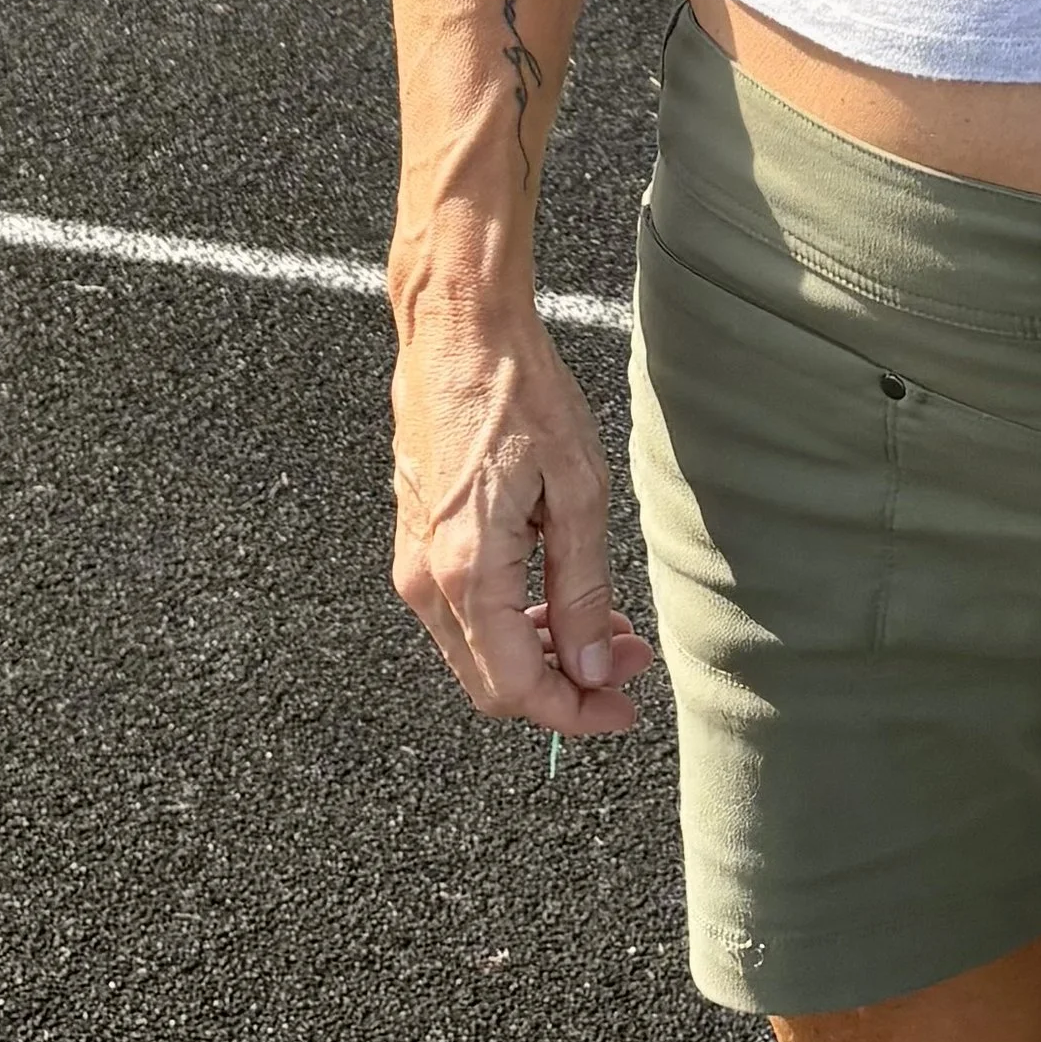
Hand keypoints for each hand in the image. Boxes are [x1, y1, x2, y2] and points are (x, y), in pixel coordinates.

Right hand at [391, 300, 656, 738]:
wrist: (457, 329)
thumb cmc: (520, 393)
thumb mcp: (577, 491)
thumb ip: (583, 589)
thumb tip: (591, 667)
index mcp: (467, 573)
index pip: (516, 687)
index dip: (575, 712)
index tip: (625, 707)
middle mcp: (425, 580)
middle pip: (492, 682)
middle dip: (565, 685)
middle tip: (628, 659)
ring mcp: (413, 561)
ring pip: (477, 651)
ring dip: (544, 653)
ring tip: (607, 622)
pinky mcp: (415, 540)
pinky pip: (463, 612)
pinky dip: (516, 621)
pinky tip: (563, 592)